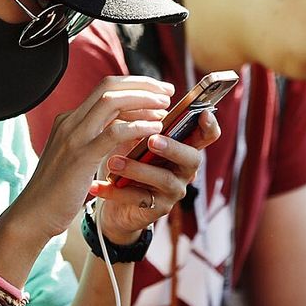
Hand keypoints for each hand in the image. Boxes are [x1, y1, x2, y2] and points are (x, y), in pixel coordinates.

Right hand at [14, 76, 172, 241]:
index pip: (105, 88)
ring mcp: (74, 137)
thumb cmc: (57, 191)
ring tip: (165, 109)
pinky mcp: (81, 156)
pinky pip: (114, 132)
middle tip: (168, 92)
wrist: (33, 215)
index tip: (157, 91)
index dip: (134, 85)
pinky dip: (138, 127)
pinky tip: (155, 130)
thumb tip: (124, 128)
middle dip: (143, 85)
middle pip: (109, 86)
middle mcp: (70, 121)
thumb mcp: (76, 156)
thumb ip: (94, 138)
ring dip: (143, 101)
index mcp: (70, 120)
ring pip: (112, 101)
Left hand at [90, 107, 221, 241]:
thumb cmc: (130, 161)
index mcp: (184, 147)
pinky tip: (96, 186)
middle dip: (173, 147)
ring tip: (112, 162)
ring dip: (138, 168)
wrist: (115, 202)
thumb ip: (140, 122)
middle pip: (191, 158)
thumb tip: (133, 96)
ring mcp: (173, 191)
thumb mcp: (135, 140)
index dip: (209, 126)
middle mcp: (185, 169)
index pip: (207, 136)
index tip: (202, 114)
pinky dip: (115, 192)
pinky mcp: (156, 210)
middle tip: (152, 140)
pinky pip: (137, 199)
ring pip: (163, 179)